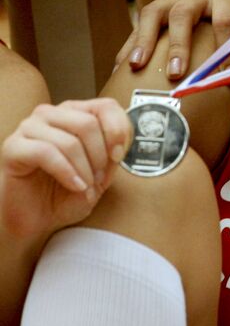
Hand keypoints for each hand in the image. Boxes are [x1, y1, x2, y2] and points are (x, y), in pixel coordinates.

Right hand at [0, 99, 131, 237]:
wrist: (36, 219)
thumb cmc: (65, 193)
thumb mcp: (101, 173)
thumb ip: (112, 153)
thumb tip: (120, 142)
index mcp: (73, 114)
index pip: (105, 106)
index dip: (118, 131)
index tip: (118, 156)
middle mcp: (50, 115)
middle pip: (88, 123)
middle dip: (100, 156)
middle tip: (99, 179)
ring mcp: (29, 128)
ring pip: (69, 140)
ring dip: (84, 169)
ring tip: (85, 186)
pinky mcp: (13, 147)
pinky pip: (46, 153)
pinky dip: (67, 173)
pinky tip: (74, 186)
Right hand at [116, 0, 229, 79]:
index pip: (225, 17)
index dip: (227, 44)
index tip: (228, 71)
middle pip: (183, 13)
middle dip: (180, 44)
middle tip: (178, 72)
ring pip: (154, 14)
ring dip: (144, 40)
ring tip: (137, 65)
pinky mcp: (162, 5)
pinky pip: (141, 22)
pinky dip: (131, 43)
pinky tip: (120, 66)